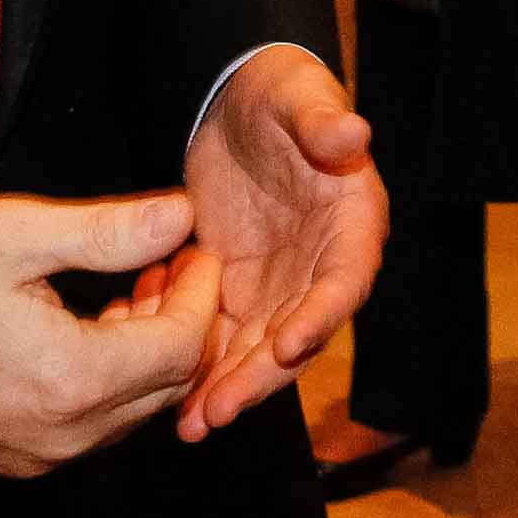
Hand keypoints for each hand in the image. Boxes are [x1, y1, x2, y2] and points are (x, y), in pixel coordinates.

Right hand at [0, 189, 215, 476]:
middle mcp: (61, 436)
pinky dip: (105, 382)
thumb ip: (109, 230)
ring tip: (126, 288)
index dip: (199, 292)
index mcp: (71, 380)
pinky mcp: (9, 460)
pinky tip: (84, 328)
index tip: (192, 247)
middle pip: (165, 388)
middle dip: (179, 322)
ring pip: (129, 413)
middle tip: (166, 263)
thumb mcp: (15, 233)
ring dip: (143, 352)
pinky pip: (87, 429)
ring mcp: (34, 456)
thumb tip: (178, 216)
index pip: (181, 348)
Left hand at [178, 46, 385, 438]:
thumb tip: (355, 135)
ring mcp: (280, 284)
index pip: (344, 281)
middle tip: (219, 409)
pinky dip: (199, 367)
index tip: (288, 345)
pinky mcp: (238, 290)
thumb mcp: (299, 96)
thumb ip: (322, 119)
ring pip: (258, 349)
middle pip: (299, 335)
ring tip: (191, 424)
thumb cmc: (280, 94)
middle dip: (261, 376)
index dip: (321, 317)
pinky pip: (221, 336)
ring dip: (228, 387)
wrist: (239, 102)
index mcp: (352, 225)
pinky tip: (163, 395)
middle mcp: (322, 267)